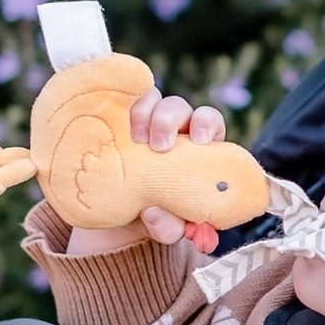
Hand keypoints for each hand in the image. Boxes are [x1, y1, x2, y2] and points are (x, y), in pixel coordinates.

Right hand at [65, 88, 224, 254]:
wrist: (116, 214)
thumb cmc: (154, 216)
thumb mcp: (163, 227)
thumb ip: (168, 227)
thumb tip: (152, 213)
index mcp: (197, 149)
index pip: (209, 123)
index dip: (207, 124)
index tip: (199, 140)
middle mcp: (173, 128)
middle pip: (179, 107)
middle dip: (170, 120)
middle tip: (160, 146)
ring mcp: (144, 120)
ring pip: (152, 99)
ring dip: (145, 113)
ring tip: (136, 139)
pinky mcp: (118, 118)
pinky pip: (123, 98)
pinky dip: (122, 100)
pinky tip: (115, 117)